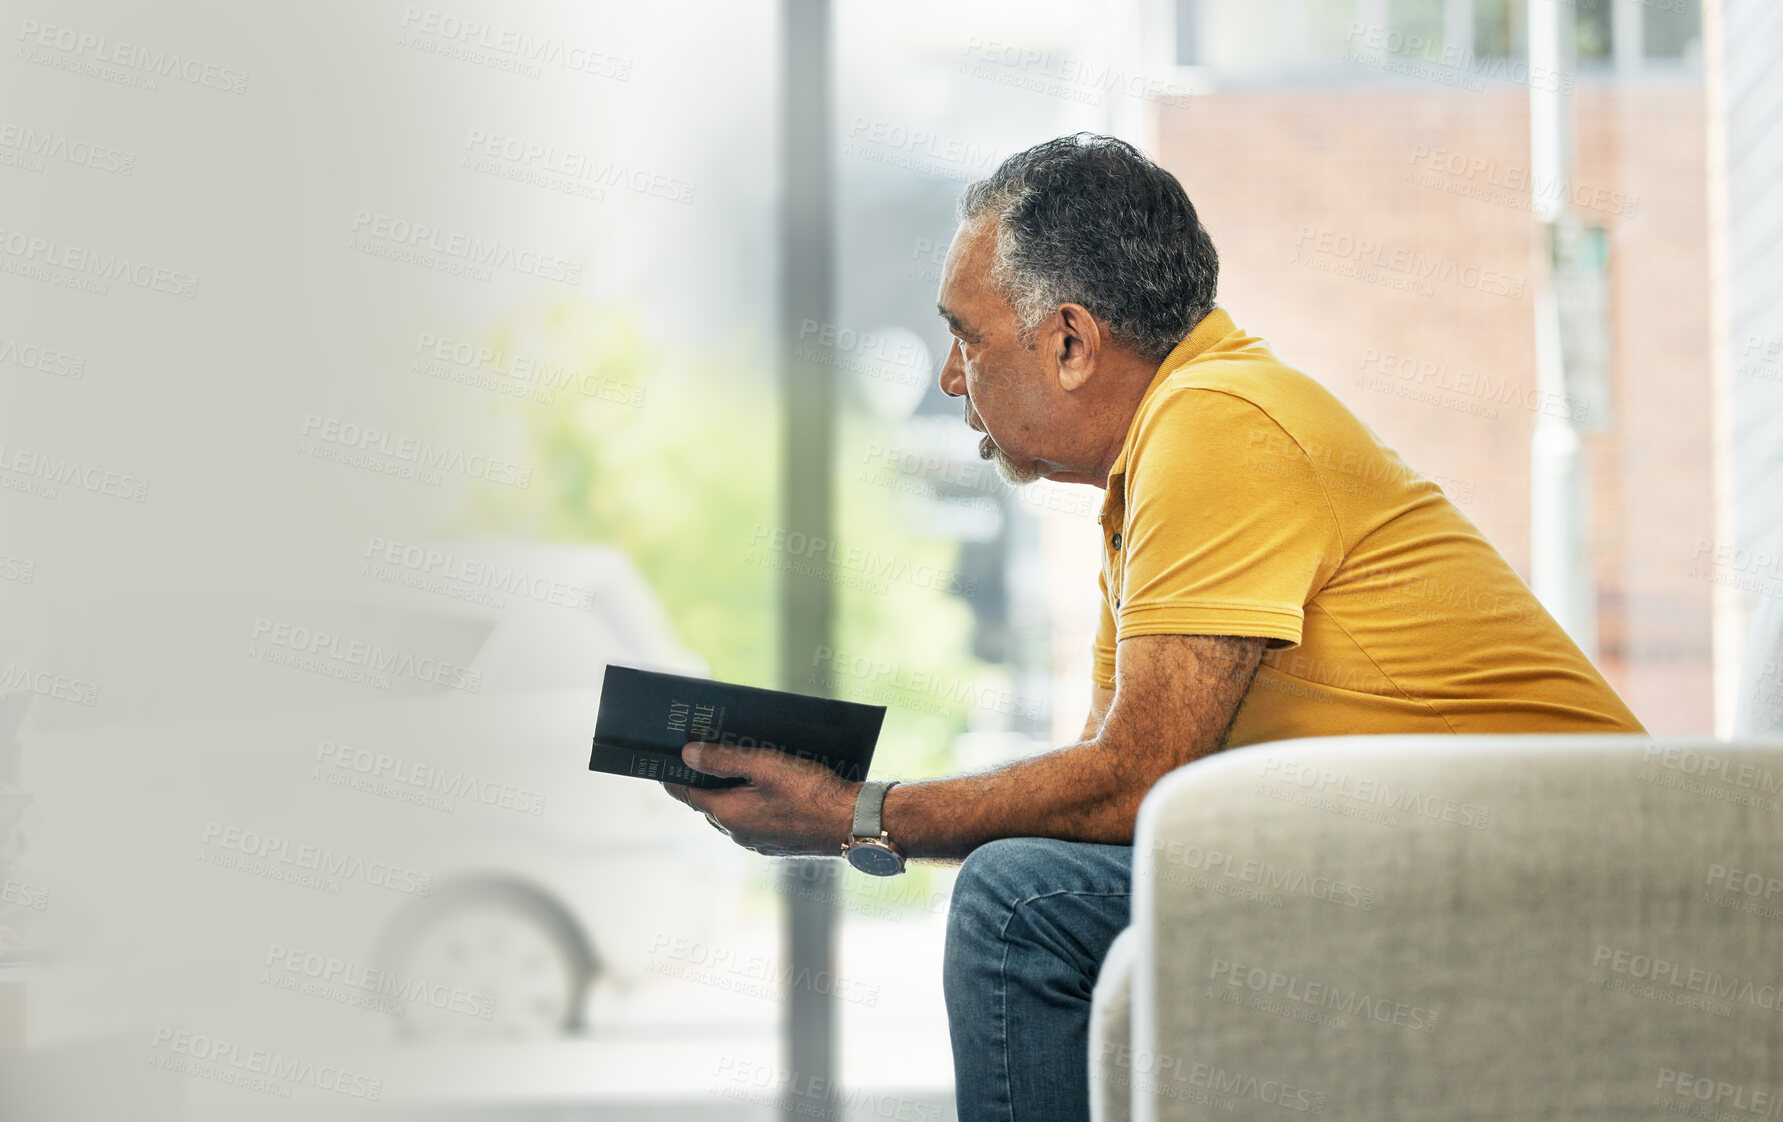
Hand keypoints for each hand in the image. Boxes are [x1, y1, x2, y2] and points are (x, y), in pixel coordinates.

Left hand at [660, 743, 860, 856]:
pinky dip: (749, 802)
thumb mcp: (765, 765)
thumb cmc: (811, 791)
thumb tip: (687, 755)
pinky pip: (753, 820)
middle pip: (709, 804)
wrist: (853, 822)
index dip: (673, 777)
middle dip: (703, 781)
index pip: (687, 795)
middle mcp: (738, 833)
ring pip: (732, 812)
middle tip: (699, 754)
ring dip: (729, 791)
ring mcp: (758, 841)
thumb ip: (723, 759)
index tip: (661, 763)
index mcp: (729, 815)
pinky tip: (763, 785)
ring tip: (733, 765)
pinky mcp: (778, 843)